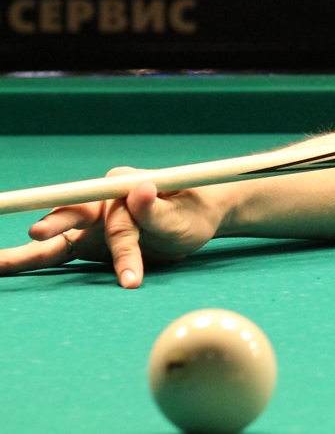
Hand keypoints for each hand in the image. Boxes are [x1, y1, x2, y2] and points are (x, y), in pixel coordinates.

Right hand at [0, 168, 222, 287]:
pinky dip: (30, 261)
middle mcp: (102, 200)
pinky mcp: (87, 242)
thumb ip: (158, 209)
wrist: (196, 222)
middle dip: (55, 223)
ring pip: (56, 237)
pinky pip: (58, 254)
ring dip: (26, 250)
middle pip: (74, 213)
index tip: (65, 229)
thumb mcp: (182, 216)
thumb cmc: (193, 215)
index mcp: (125, 185)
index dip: (95, 221)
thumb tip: (140, 189)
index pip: (110, 208)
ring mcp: (92, 222)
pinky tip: (3, 268)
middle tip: (38, 234)